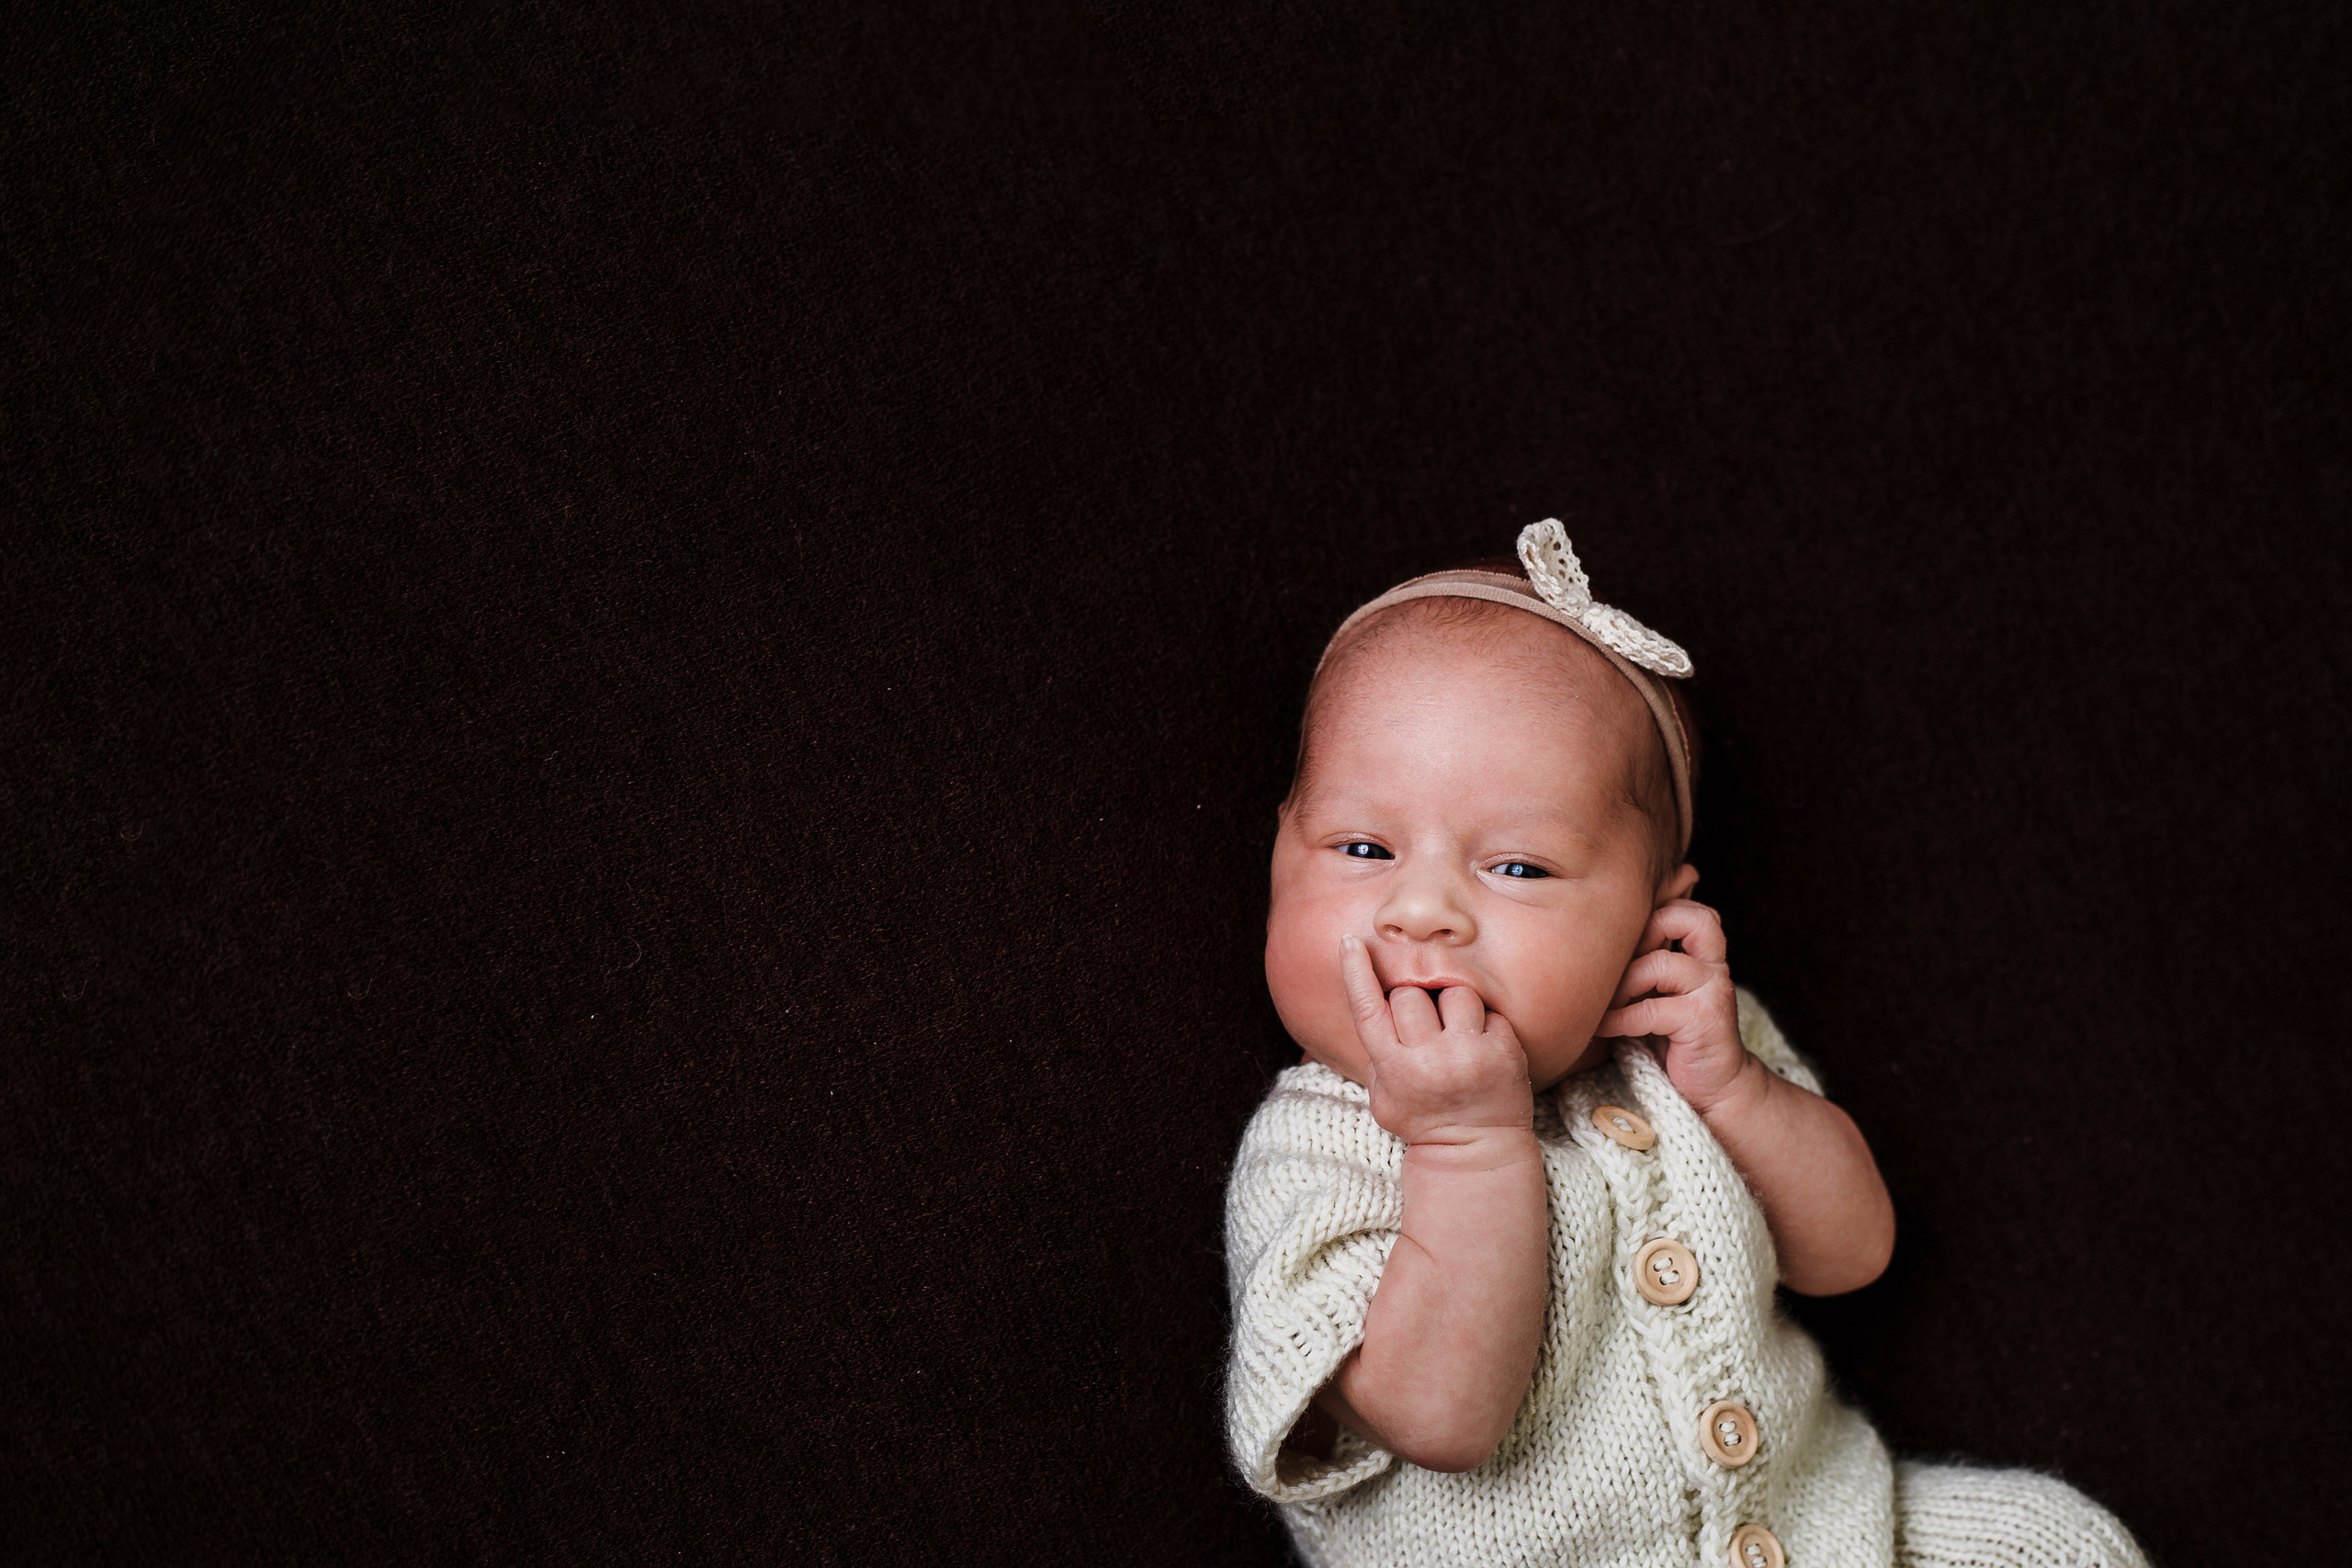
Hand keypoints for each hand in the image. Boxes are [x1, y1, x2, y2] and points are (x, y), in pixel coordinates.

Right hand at [1341, 935, 1533, 1146]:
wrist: (1476, 1151)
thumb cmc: (1423, 1118)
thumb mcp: (1383, 1096)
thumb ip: (1376, 1054)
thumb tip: (1367, 998)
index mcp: (1394, 1070)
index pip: (1368, 1009)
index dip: (1356, 972)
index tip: (1351, 942)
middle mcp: (1430, 1060)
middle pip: (1409, 994)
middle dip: (1413, 1004)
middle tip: (1424, 1032)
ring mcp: (1469, 1055)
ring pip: (1453, 992)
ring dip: (1453, 1008)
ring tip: (1457, 1036)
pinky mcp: (1504, 1051)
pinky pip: (1489, 1011)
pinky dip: (1484, 1024)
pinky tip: (1481, 1049)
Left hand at [1598, 900, 1755, 1114]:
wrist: (1714, 1088)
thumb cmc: (1674, 1039)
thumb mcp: (1657, 994)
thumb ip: (1643, 967)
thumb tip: (1587, 941)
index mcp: (1704, 955)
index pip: (1687, 909)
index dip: (1652, 916)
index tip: (1622, 946)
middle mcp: (1713, 967)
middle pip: (1689, 918)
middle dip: (1645, 933)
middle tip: (1619, 963)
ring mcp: (1713, 992)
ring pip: (1661, 962)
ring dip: (1623, 983)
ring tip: (1605, 1004)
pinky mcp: (1704, 1021)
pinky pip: (1652, 1009)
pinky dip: (1620, 1018)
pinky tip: (1605, 1028)